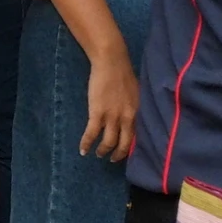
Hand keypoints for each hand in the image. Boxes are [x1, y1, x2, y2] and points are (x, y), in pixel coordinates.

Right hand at [80, 46, 138, 160]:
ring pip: (108, 142)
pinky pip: (92, 134)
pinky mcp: (97, 113)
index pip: (138, 137)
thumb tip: (133, 116)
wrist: (112, 63)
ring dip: (103, 151)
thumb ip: (135, 107)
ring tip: (98, 154)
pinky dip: (86, 143)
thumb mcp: (137, 94)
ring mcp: (112, 117)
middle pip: (125, 144)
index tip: (126, 152)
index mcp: (138, 113)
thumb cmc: (124, 74)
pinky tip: (82, 150)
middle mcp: (127, 118)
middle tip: (112, 159)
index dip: (132, 147)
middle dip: (118, 154)